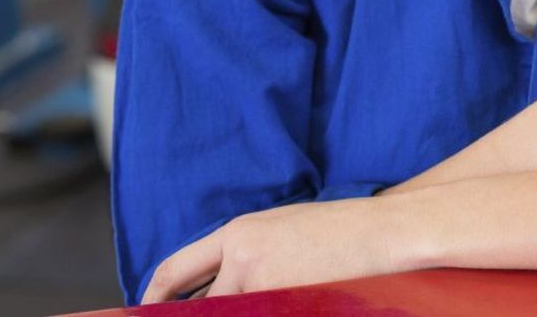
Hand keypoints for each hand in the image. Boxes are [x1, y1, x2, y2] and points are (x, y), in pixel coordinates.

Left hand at [142, 197, 409, 302]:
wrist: (385, 231)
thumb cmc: (342, 230)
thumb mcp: (282, 228)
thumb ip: (245, 253)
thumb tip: (218, 288)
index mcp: (239, 234)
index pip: (176, 270)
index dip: (156, 297)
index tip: (150, 310)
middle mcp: (242, 259)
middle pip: (200, 305)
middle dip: (197, 315)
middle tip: (193, 316)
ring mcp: (263, 286)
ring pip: (227, 312)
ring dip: (241, 309)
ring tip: (272, 300)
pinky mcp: (286, 304)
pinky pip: (261, 313)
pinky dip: (266, 312)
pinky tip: (288, 305)